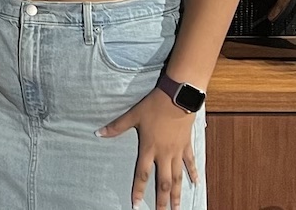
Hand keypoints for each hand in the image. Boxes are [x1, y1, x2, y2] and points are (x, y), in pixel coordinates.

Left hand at [98, 86, 197, 209]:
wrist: (177, 98)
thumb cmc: (153, 105)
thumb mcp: (133, 115)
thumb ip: (116, 127)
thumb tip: (98, 133)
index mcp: (149, 148)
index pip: (142, 174)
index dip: (139, 190)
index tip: (137, 205)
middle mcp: (164, 154)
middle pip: (163, 182)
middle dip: (162, 200)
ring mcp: (177, 151)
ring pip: (178, 177)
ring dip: (178, 194)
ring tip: (178, 208)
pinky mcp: (187, 145)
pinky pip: (190, 163)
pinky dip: (194, 173)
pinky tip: (196, 184)